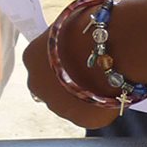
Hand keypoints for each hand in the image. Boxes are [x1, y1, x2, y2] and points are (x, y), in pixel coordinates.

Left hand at [22, 12, 117, 128]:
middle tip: (93, 73)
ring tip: (107, 80)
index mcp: (31, 57)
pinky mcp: (83, 120)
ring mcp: (58, 106)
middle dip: (69, 84)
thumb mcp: (69, 25)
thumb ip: (65, 39)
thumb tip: (76, 39)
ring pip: (71, 104)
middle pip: (51, 88)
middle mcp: (37, 85)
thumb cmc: (95, 26)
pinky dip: (104, 105)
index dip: (63, 63)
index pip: (41, 65)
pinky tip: (114, 90)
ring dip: (84, 96)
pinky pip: (94, 113)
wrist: (116, 45)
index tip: (78, 58)